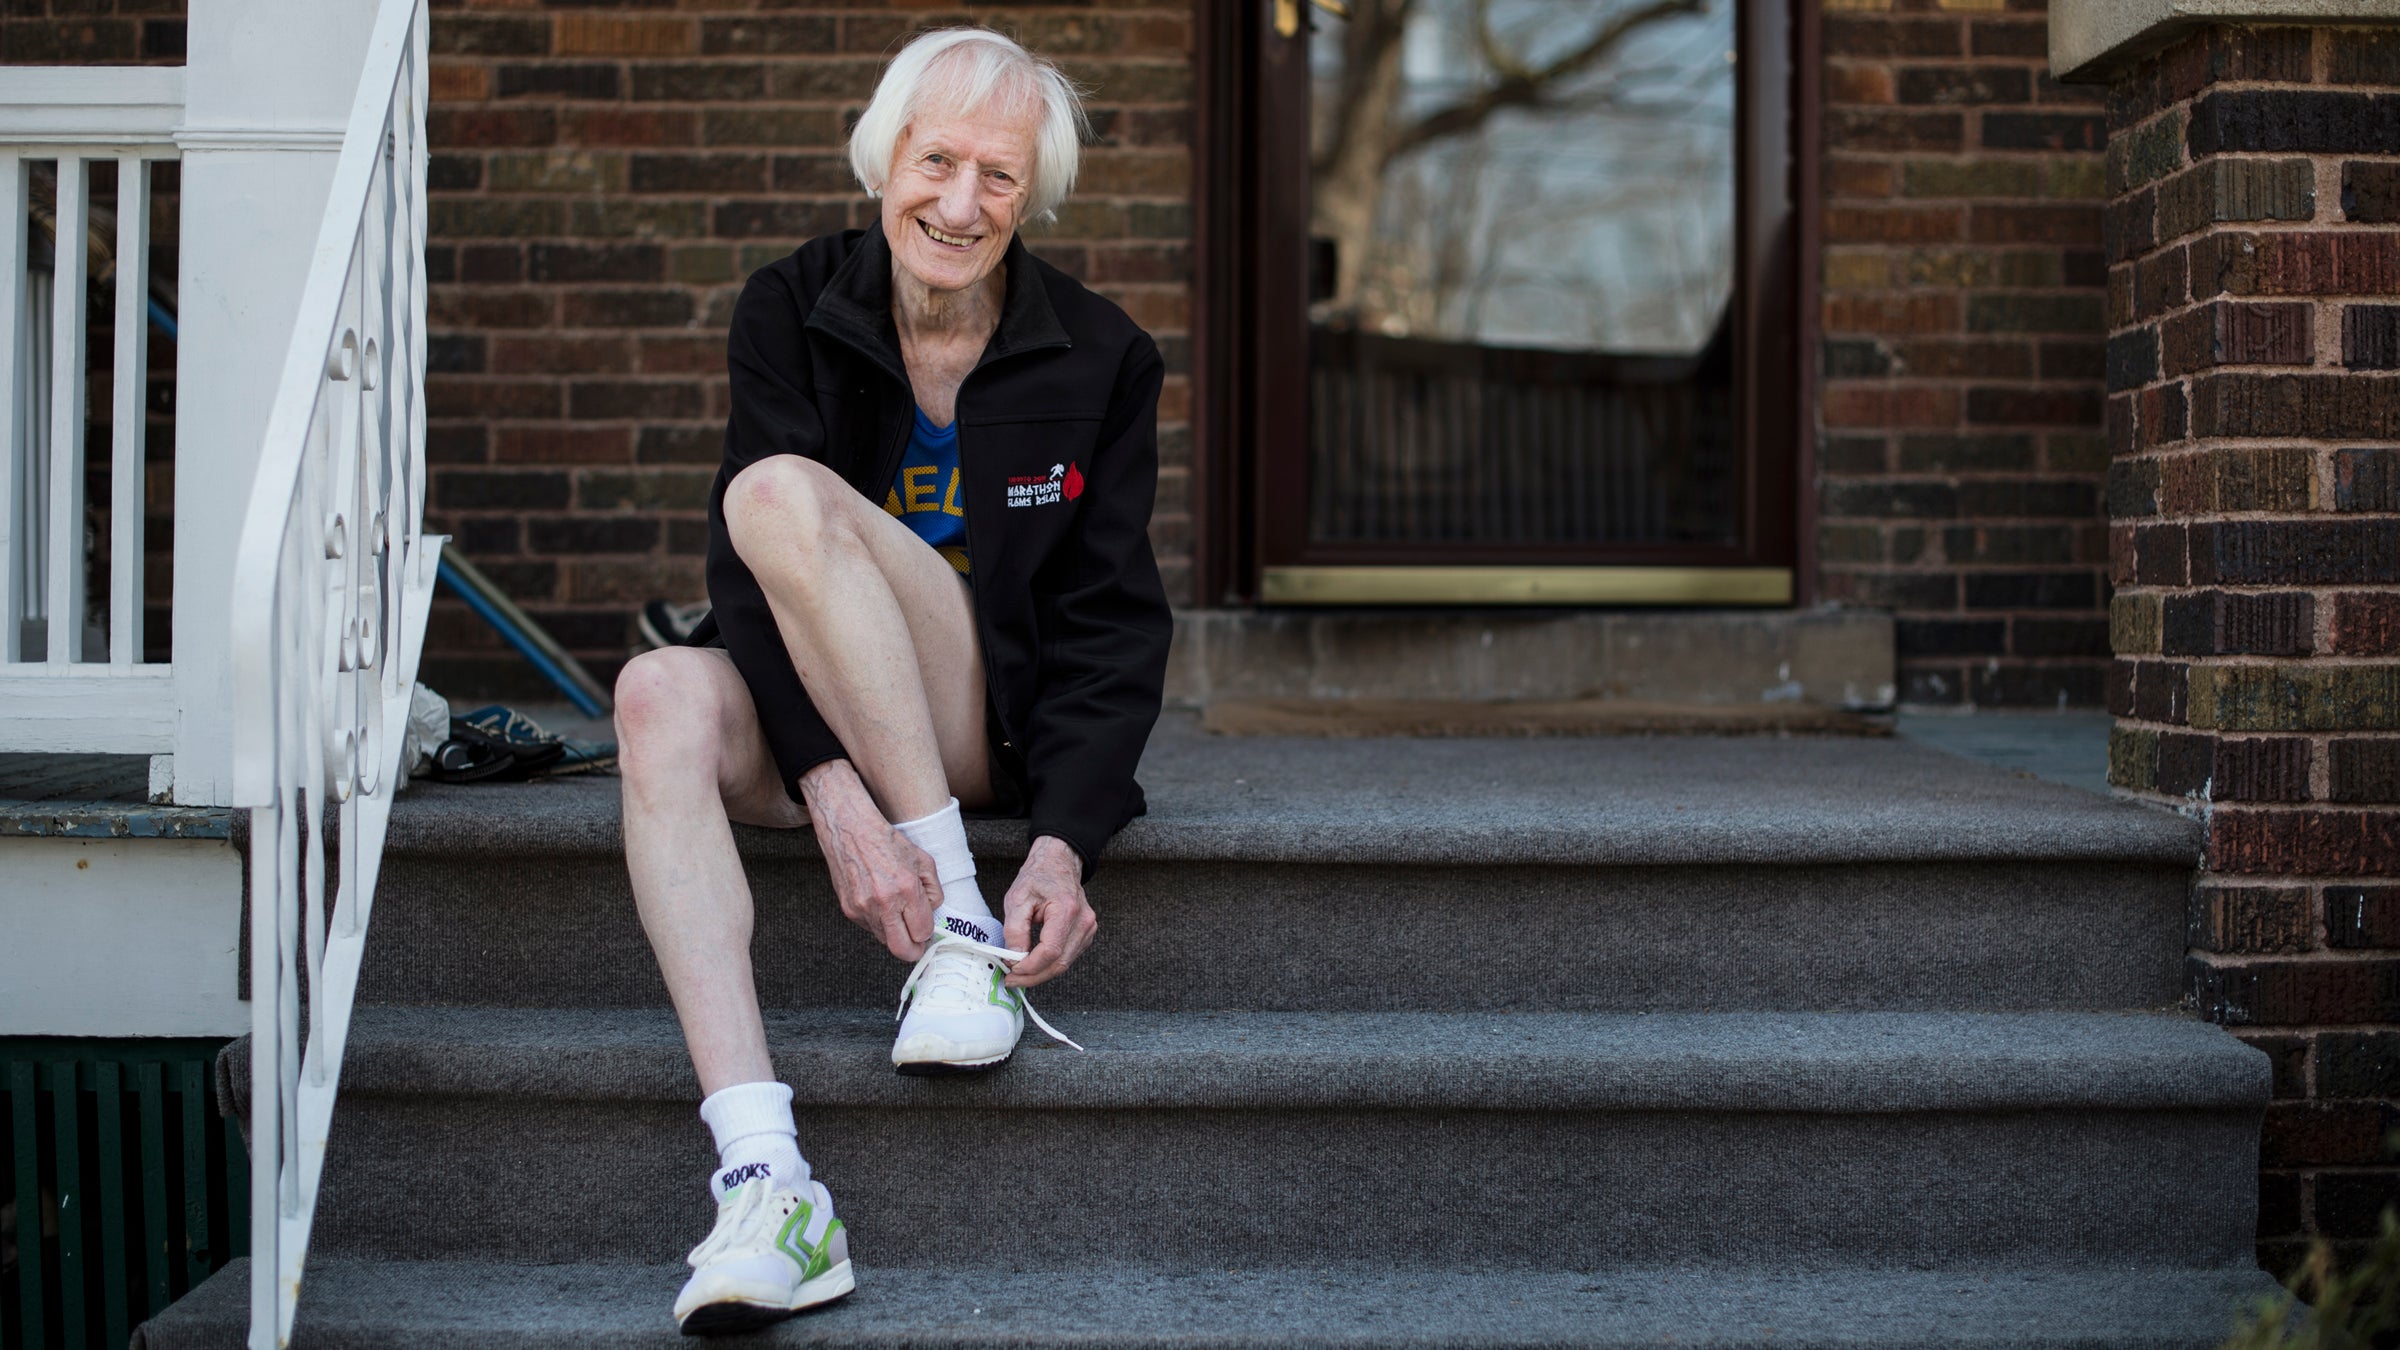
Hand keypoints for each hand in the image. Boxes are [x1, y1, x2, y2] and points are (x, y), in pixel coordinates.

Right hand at [800, 761, 938, 960]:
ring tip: (897, 914)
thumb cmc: (888, 842)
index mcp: (906, 889)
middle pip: (902, 950)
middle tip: (917, 944)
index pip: (922, 932)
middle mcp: (884, 902)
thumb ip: (934, 891)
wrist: (850, 830)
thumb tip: (932, 914)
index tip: (926, 930)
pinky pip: (870, 929)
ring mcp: (863, 908)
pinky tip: (881, 904)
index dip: (927, 934)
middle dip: (913, 951)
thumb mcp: (924, 861)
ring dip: (895, 934)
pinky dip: (879, 923)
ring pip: (885, 941)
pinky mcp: (849, 909)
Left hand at [1001, 835, 1095, 986]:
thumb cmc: (1039, 877)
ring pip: (1064, 964)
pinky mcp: (1085, 934)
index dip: (1030, 966)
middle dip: (1033, 976)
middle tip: (1012, 980)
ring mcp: (1088, 929)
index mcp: (1067, 910)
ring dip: (1040, 973)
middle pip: (1059, 963)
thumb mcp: (1017, 899)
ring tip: (1019, 973)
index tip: (1011, 969)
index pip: (1050, 951)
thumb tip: (1014, 957)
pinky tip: (1034, 964)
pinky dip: (1049, 964)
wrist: (1057, 864)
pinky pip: (1067, 957)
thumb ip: (1015, 930)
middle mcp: (1083, 922)